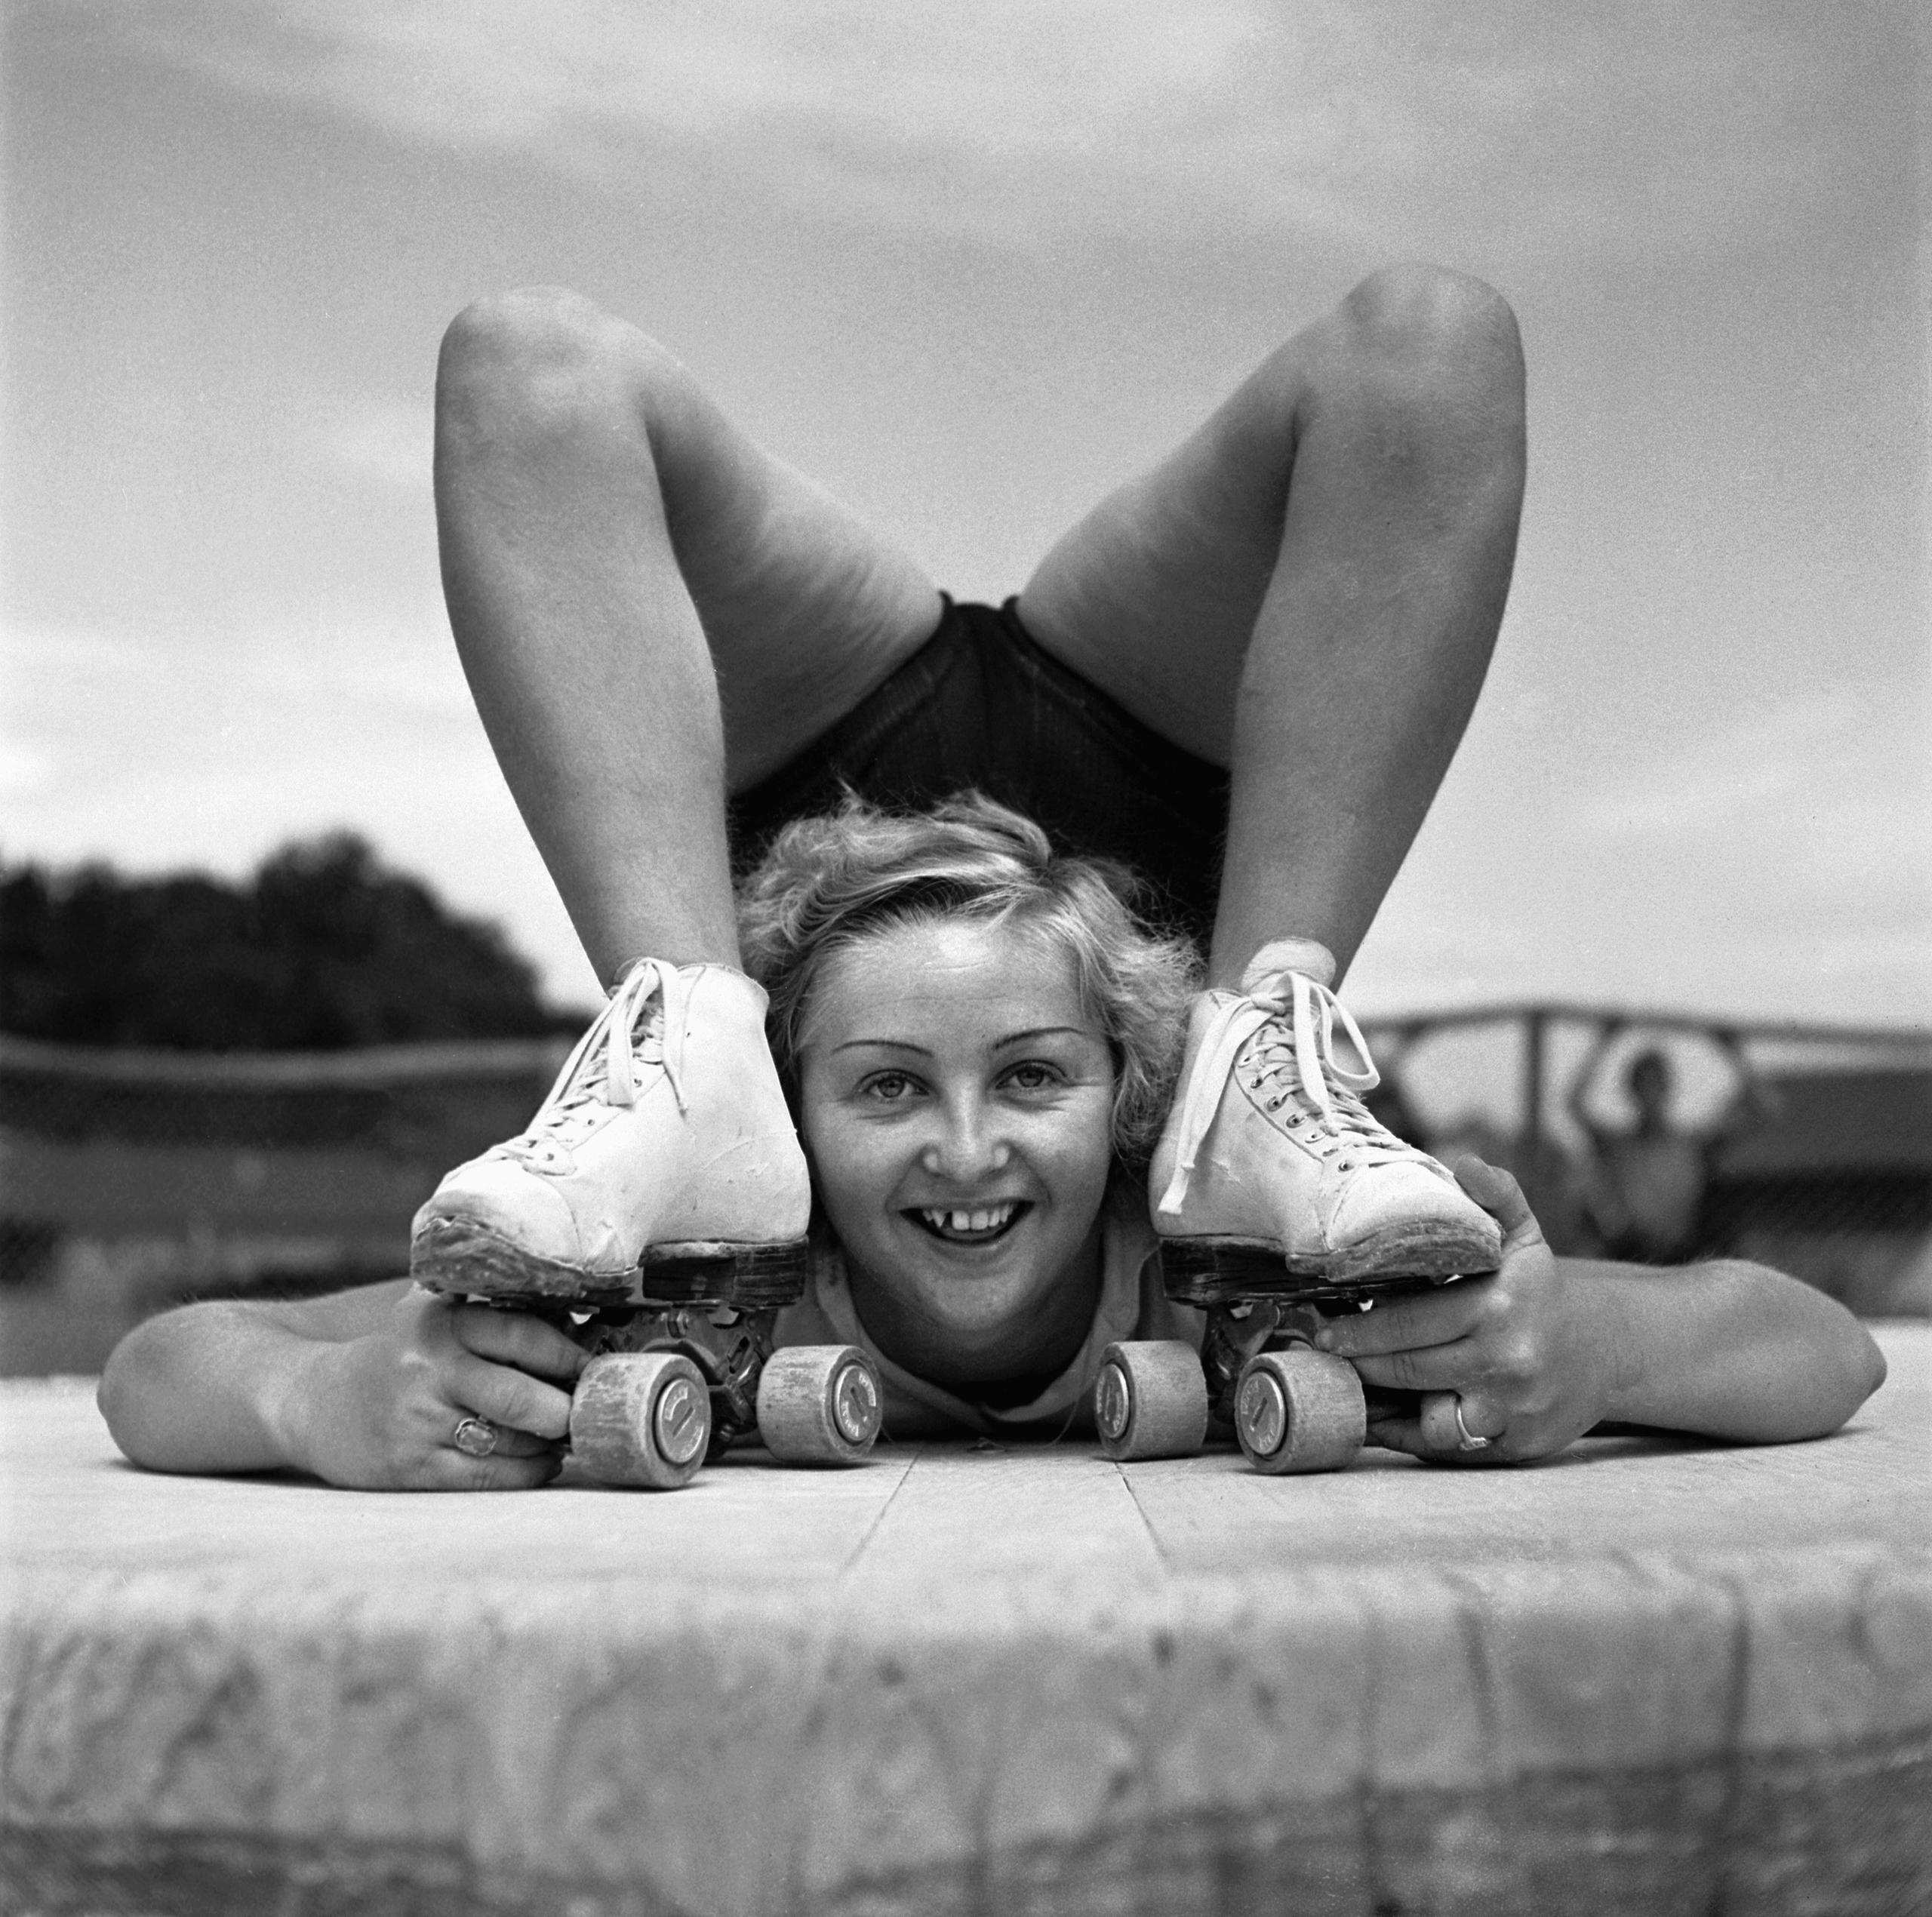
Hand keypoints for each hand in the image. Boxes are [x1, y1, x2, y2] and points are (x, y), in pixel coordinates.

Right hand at [283, 1288, 590, 1489]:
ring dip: (552, 1445)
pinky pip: (487, 1476)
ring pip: (511, 1442)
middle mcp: (429, 1369)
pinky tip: (541, 1462)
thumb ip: (499, 1319)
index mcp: (441, 1322)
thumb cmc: (399, 1356)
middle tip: (593, 1413)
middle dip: (569, 1411)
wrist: (312, 1399)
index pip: (524, 1336)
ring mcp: (418, 1421)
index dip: (570, 1357)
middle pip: (523, 1398)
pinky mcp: (410, 1467)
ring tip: (568, 1436)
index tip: (598, 1369)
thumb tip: (586, 1328)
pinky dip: (527, 1472)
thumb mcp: (438, 1319)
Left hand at [1313, 1158, 1620, 1464]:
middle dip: (1358, 1359)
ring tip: (1341, 1384)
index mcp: (1502, 1306)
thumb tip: (1465, 1166)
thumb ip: (1496, 1196)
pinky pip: (1445, 1447)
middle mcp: (1508, 1361)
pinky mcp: (1514, 1446)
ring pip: (1424, 1416)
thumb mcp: (1525, 1236)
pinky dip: (1406, 1436)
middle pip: (1410, 1367)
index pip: (1412, 1319)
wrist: (1602, 1353)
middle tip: (1320, 1349)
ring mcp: (1512, 1410)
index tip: (1322, 1321)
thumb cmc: (1541, 1291)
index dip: (1361, 1325)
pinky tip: (1377, 1419)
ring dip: (1379, 1404)